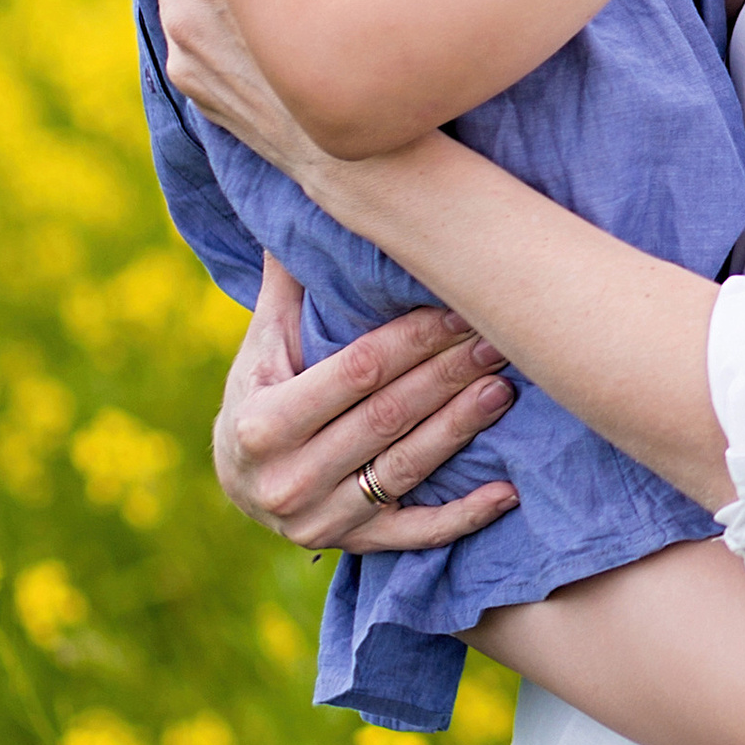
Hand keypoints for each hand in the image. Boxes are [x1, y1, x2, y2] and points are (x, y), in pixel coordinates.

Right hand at [216, 258, 520, 552]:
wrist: (237, 481)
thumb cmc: (258, 395)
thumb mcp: (262, 344)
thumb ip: (287, 286)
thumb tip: (308, 196)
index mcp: (262, 423)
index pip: (355, 373)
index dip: (412, 340)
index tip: (459, 307)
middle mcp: (288, 479)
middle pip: (387, 417)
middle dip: (447, 374)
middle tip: (499, 339)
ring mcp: (322, 520)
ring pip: (407, 467)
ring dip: (461, 427)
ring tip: (505, 388)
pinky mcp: (352, 547)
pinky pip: (415, 535)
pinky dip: (463, 517)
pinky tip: (507, 492)